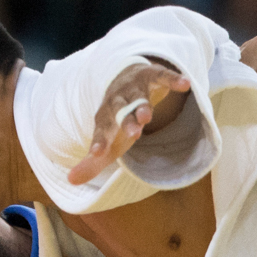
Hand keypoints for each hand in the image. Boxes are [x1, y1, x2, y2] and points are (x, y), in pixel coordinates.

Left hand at [68, 62, 190, 185]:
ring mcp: (134, 88)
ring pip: (138, 97)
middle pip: (120, 112)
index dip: (99, 142)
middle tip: (133, 133)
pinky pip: (162, 76)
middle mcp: (118, 101)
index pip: (101, 131)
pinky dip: (173, 79)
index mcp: (105, 118)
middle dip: (126, 122)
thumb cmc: (117, 120)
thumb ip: (92, 163)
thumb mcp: (107, 142)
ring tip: (147, 116)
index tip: (97, 153)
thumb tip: (71, 181)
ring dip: (142, 105)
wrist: (125, 79)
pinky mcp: (151, 75)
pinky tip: (185, 84)